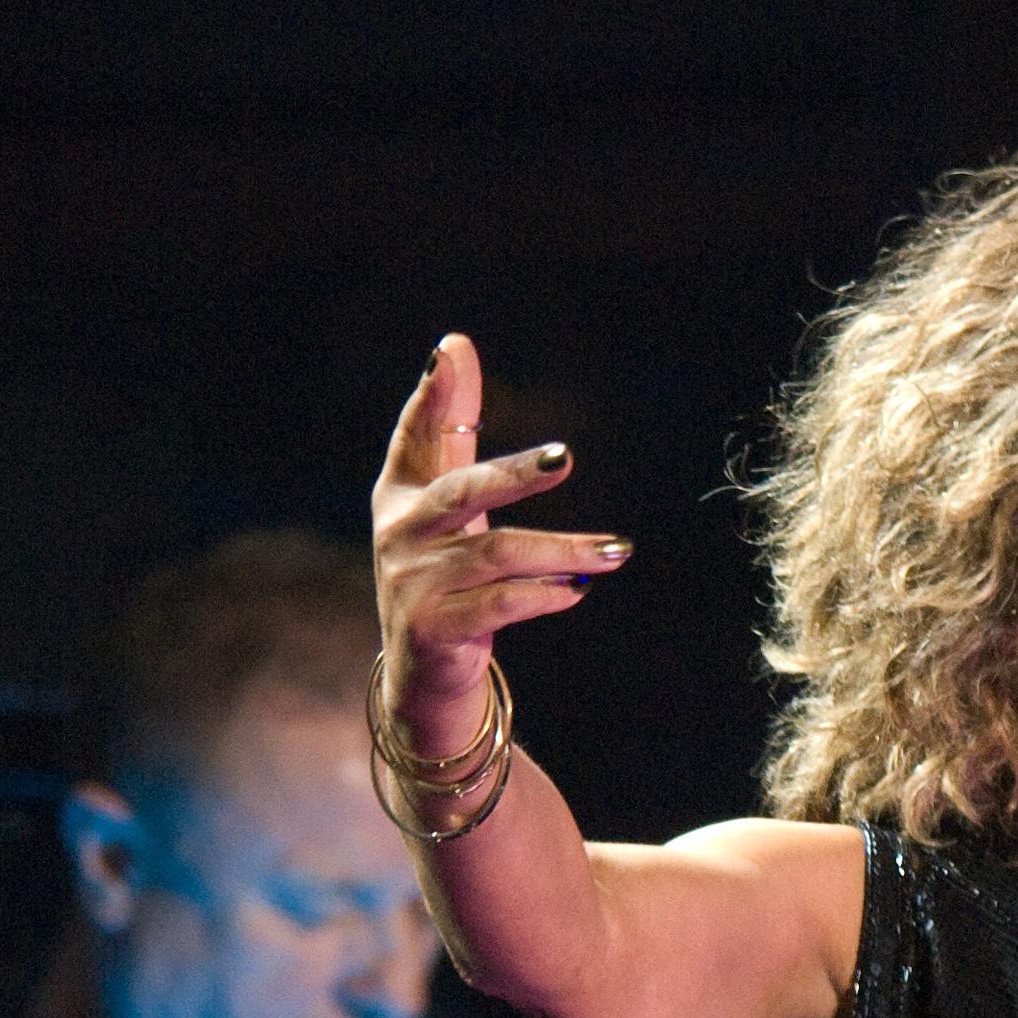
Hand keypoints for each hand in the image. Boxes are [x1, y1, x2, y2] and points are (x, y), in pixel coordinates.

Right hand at [368, 333, 632, 750]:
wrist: (421, 672)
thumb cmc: (443, 572)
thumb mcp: (445, 503)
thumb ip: (451, 433)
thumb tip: (456, 345)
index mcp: (401, 494)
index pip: (416, 435)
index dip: (434, 396)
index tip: (454, 350)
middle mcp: (400, 533)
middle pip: (463, 493)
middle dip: (516, 474)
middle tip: (567, 458)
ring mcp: (414, 583)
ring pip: (497, 555)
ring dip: (564, 551)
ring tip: (617, 550)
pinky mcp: (434, 628)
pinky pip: (499, 605)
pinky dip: (544, 595)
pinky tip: (578, 590)